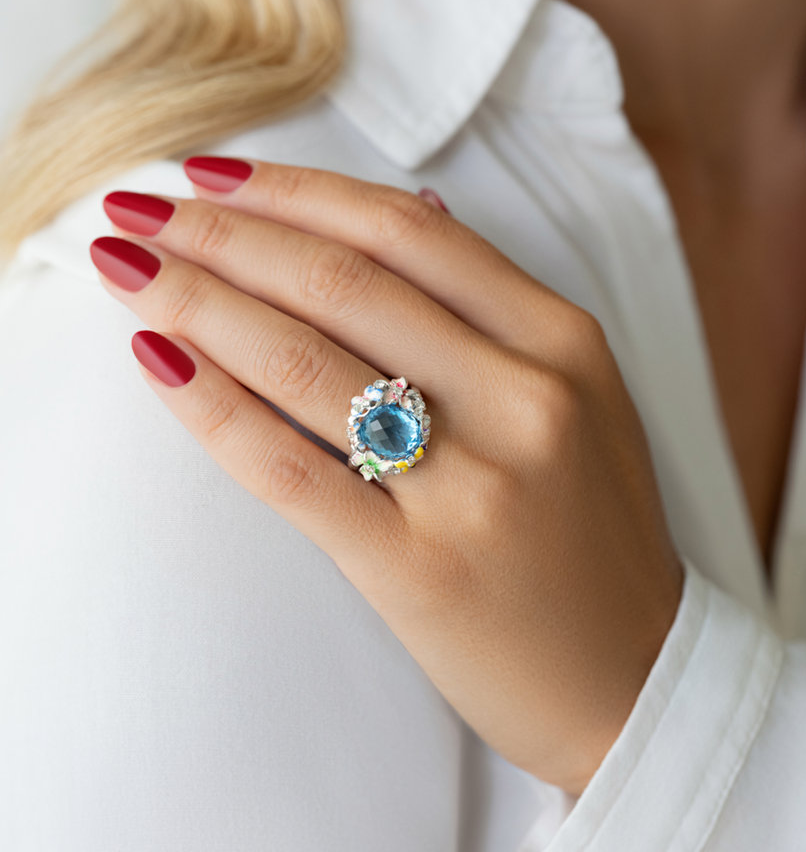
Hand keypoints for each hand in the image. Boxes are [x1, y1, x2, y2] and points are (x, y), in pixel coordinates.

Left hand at [91, 157, 684, 795]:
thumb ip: (497, 309)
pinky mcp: (422, 569)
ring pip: (307, 361)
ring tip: (129, 270)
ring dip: (198, 302)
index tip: (212, 174)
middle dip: (223, 233)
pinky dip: (212, 407)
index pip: (407, 232)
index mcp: (565, 345)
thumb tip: (415, 210)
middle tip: (141, 208)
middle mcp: (526, 398)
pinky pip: (292, 469)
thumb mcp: (581, 400)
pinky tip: (157, 363)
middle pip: (343, 281)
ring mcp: (477, 486)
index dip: (295, 190)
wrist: (631, 677)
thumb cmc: (594, 537)